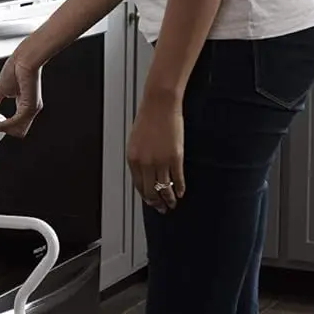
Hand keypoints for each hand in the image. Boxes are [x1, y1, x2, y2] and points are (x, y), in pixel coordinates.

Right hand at [0, 51, 42, 137]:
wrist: (24, 58)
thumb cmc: (17, 67)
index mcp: (24, 105)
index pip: (16, 125)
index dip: (3, 128)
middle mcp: (30, 108)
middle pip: (18, 131)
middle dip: (2, 131)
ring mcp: (32, 108)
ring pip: (18, 130)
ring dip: (1, 129)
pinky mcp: (30, 106)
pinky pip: (17, 122)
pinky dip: (4, 125)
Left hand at [127, 90, 184, 212]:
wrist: (160, 104)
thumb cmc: (148, 118)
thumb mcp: (136, 141)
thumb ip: (139, 158)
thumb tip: (145, 173)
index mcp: (132, 159)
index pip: (138, 186)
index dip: (146, 197)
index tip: (151, 202)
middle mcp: (145, 163)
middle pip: (151, 191)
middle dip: (157, 203)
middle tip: (162, 208)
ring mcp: (160, 162)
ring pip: (165, 188)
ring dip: (169, 199)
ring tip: (173, 204)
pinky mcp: (175, 158)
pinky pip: (178, 179)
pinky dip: (180, 188)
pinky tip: (181, 192)